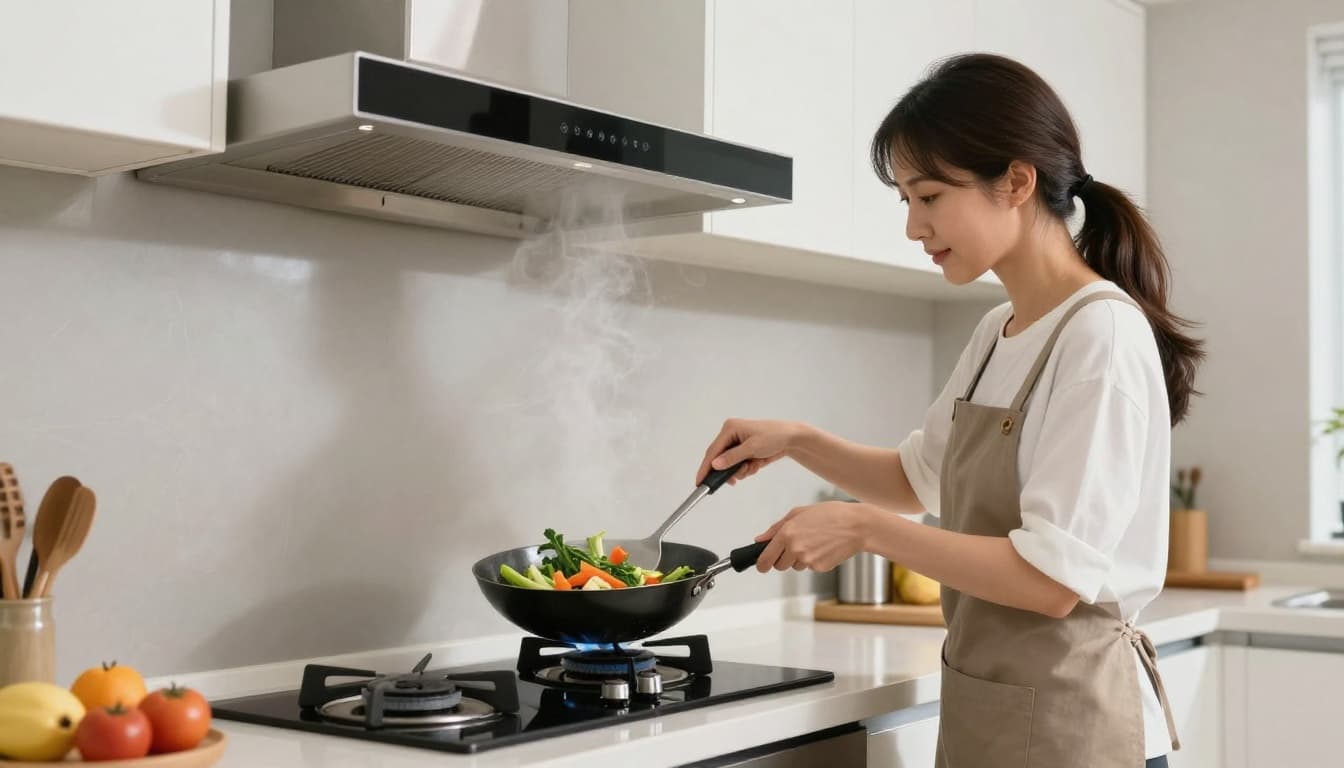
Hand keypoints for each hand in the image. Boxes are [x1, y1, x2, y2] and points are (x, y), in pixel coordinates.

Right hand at [696, 419, 807, 486]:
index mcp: (729, 428)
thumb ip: (732, 457)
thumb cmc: (774, 437)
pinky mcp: (745, 450)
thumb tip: (714, 464)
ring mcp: (738, 443)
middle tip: (734, 480)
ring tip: (754, 466)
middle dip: (729, 470)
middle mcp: (731, 434)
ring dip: (741, 470)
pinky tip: (757, 464)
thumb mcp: (753, 448)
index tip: (699, 482)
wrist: (792, 438)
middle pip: (720, 459)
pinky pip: (739, 465)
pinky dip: (747, 468)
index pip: (713, 451)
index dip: (705, 467)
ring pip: (730, 465)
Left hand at [753, 501, 869, 572]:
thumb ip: (776, 528)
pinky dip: (814, 560)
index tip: (761, 565)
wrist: (856, 526)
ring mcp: (808, 560)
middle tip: (794, 546)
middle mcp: (795, 549)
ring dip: (799, 558)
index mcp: (787, 533)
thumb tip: (760, 539)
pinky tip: (823, 547)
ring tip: (814, 542)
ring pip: (795, 566)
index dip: (761, 564)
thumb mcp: (798, 513)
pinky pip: (810, 567)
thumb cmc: (830, 515)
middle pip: (779, 566)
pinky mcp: (819, 567)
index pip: (765, 559)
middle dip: (782, 559)